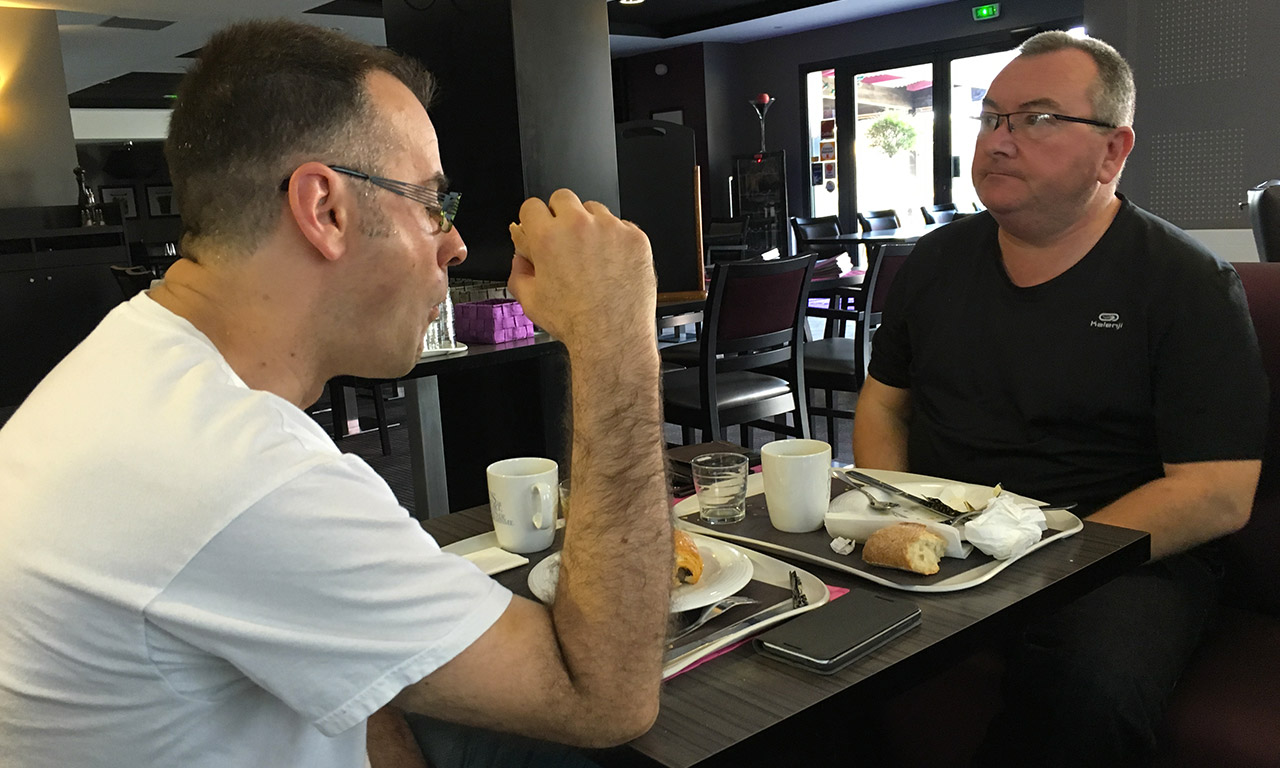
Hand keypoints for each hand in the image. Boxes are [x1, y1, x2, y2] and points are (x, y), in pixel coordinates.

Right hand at [507, 189, 655, 351]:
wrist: (612, 337)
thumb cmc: (576, 322)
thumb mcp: (531, 301)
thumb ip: (519, 273)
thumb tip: (521, 260)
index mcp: (548, 238)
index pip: (532, 206)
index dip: (533, 219)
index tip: (539, 227)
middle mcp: (579, 227)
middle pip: (563, 198)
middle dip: (560, 215)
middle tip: (565, 238)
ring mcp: (610, 229)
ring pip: (595, 210)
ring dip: (590, 225)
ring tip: (592, 255)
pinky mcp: (634, 238)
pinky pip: (622, 226)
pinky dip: (616, 239)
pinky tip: (612, 263)